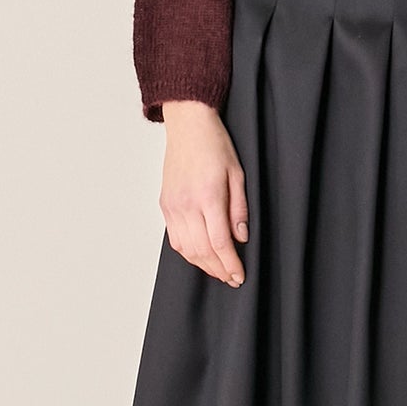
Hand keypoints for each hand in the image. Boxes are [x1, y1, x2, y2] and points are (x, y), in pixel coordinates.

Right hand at [157, 101, 249, 285]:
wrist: (188, 127)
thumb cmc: (215, 145)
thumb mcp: (238, 174)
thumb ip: (239, 208)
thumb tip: (241, 237)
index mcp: (208, 196)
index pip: (219, 242)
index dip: (230, 263)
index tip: (239, 275)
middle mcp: (186, 204)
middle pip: (201, 250)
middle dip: (218, 269)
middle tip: (232, 278)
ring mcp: (173, 206)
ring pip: (186, 249)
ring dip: (203, 265)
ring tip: (219, 271)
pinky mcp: (165, 205)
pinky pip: (174, 238)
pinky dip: (188, 253)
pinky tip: (200, 256)